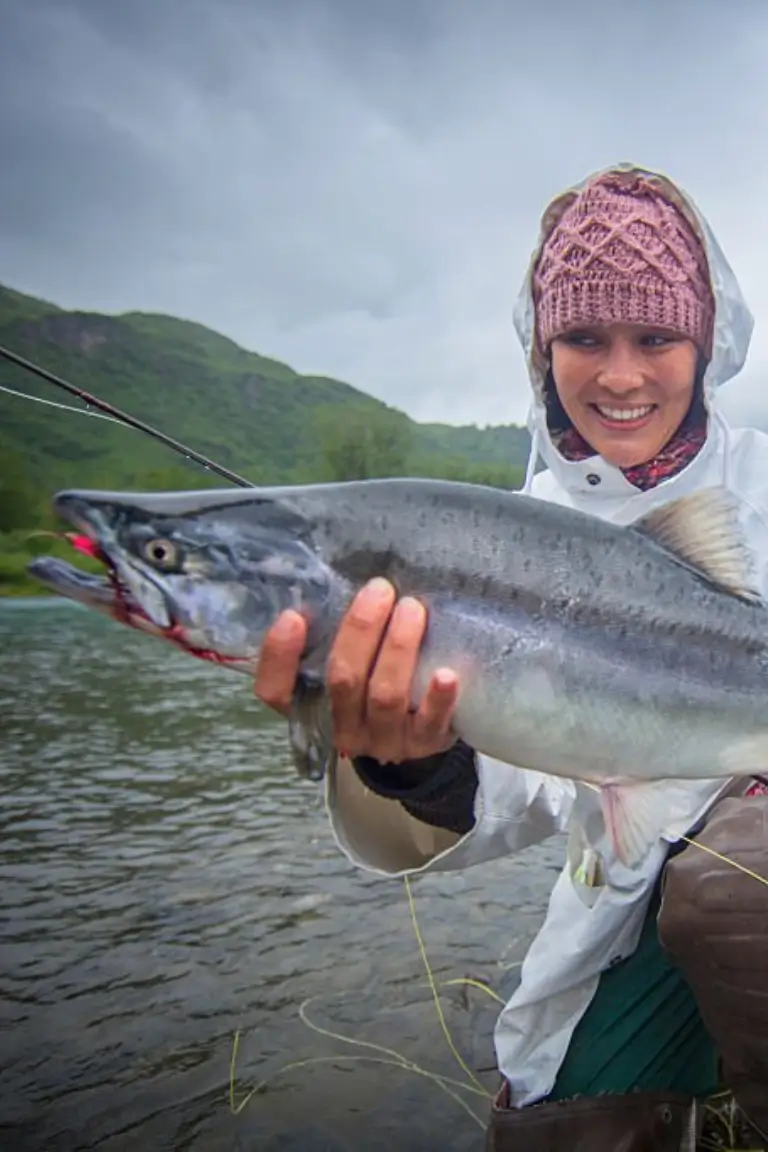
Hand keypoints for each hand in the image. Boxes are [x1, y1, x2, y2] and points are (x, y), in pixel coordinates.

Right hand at [254, 578, 459, 763]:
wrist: (415, 735)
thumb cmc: (372, 685)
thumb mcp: (345, 665)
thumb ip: (332, 635)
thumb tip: (338, 580)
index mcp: (311, 707)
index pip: (276, 691)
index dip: (278, 656)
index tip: (293, 616)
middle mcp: (342, 729)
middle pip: (343, 681)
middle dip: (361, 630)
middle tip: (380, 590)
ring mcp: (383, 740)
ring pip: (384, 696)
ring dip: (398, 649)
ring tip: (412, 609)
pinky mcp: (424, 744)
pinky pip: (429, 723)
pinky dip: (437, 699)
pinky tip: (446, 674)